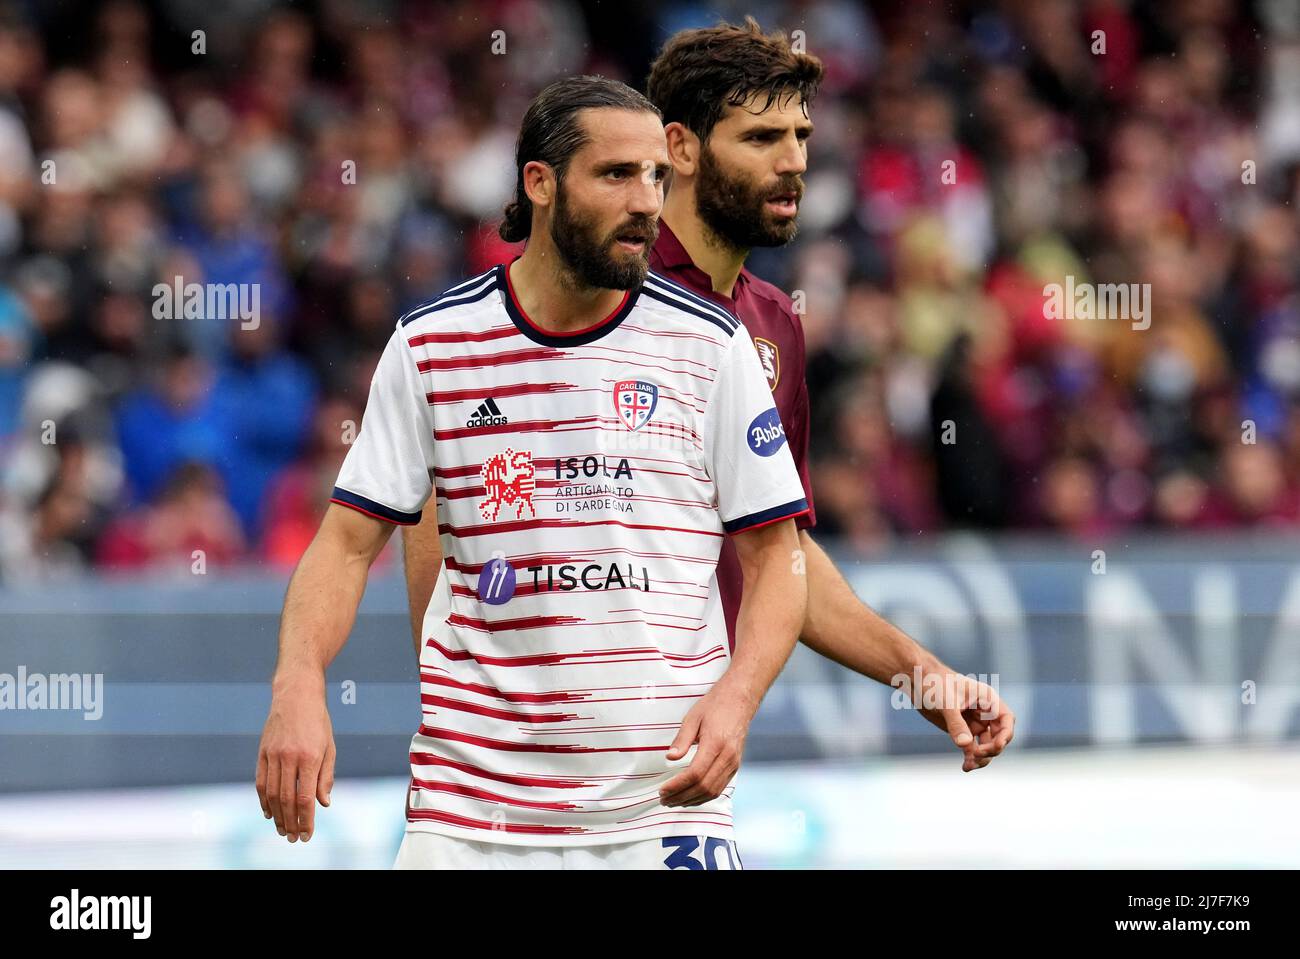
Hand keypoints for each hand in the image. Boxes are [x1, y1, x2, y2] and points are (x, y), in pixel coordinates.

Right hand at [255, 676, 335, 841]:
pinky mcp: (262, 752)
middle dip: (291, 823)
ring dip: (277, 816)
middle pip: (287, 799)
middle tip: (294, 838)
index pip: (305, 798)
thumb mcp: (329, 746)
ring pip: (272, 794)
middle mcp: (290, 757)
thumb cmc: (318, 722)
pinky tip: (269, 812)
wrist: (296, 695)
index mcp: (311, 757)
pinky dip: (264, 800)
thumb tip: (323, 804)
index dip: (306, 820)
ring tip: (283, 830)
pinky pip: (261, 782)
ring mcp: (273, 754)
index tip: (307, 835)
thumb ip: (326, 777)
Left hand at [659, 681, 754, 806]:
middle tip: (664, 799)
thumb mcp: (693, 717)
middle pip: (704, 787)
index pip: (695, 773)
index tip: (663, 790)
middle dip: (682, 797)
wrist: (740, 699)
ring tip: (674, 801)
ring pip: (713, 791)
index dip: (678, 785)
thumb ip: (682, 739)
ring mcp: (734, 763)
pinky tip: (690, 797)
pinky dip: (703, 796)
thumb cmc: (715, 706)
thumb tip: (669, 757)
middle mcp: (727, 756)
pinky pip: (720, 788)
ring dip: (692, 800)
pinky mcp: (735, 766)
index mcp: (716, 743)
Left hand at [915, 670, 1014, 771]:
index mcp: (987, 699)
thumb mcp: (945, 702)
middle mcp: (984, 712)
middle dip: (992, 748)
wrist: (916, 680)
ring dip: (982, 757)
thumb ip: (956, 723)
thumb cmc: (934, 683)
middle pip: (999, 736)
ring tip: (969, 765)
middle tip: (976, 754)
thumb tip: (964, 745)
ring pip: (986, 745)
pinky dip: (971, 758)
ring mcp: (974, 722)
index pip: (1006, 719)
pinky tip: (965, 767)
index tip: (996, 746)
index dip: (1005, 734)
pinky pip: (972, 748)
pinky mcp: (962, 730)